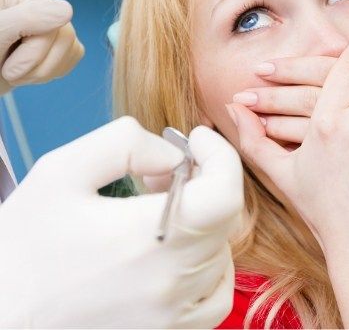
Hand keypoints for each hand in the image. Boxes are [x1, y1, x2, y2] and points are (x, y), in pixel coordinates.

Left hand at [0, 0, 83, 93]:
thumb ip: (27, 18)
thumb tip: (67, 10)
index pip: (49, 19)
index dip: (31, 51)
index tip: (2, 58)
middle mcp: (37, 0)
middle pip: (65, 35)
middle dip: (36, 64)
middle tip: (8, 70)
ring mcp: (52, 20)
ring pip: (73, 47)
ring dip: (42, 72)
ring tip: (16, 71)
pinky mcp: (61, 39)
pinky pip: (74, 55)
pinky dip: (52, 72)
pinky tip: (29, 70)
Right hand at [0, 117, 242, 327]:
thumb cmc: (20, 249)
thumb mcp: (62, 172)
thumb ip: (126, 145)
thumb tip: (173, 155)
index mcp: (147, 240)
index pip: (225, 194)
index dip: (221, 156)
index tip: (197, 139)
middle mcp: (170, 284)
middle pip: (225, 218)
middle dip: (205, 178)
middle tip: (164, 170)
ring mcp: (171, 317)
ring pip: (223, 253)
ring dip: (204, 218)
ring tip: (161, 207)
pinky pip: (214, 295)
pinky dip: (208, 263)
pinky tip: (174, 249)